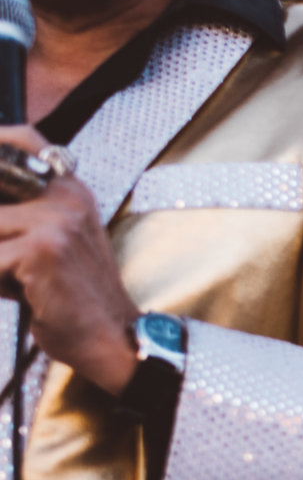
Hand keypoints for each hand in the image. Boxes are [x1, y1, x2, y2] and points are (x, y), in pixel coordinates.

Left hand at [0, 128, 138, 393]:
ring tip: (13, 280)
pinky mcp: (44, 248)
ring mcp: (55, 220)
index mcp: (70, 190)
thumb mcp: (51, 245)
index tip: (0, 197)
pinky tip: (19, 293)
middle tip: (11, 260)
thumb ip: (20, 219)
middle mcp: (65, 196)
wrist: (113, 339)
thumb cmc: (75, 299)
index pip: (21, 141)